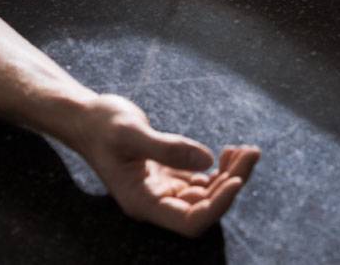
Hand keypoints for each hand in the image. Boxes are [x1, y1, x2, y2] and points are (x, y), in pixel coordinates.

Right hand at [72, 93, 260, 236]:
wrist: (87, 118)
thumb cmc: (103, 125)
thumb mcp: (132, 132)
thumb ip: (168, 148)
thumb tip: (208, 162)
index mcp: (143, 202)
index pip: (190, 220)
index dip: (217, 206)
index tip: (238, 180)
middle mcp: (156, 203)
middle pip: (205, 208)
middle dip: (232, 182)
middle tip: (251, 152)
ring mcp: (164, 190)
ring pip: (208, 195)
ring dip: (231, 176)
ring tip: (247, 150)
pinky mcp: (169, 176)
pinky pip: (202, 181)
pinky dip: (220, 169)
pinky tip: (230, 152)